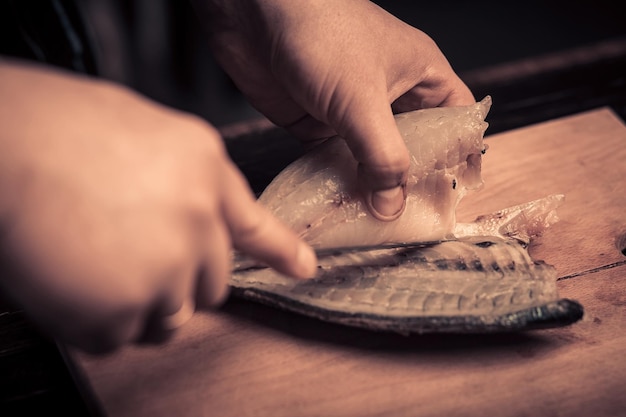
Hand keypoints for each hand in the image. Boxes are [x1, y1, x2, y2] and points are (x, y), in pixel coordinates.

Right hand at [0, 59, 316, 352]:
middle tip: (126, 256)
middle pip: (210, 283)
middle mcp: (199, 220)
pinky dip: (95, 321)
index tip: (303, 268)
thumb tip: (186, 210)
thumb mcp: (140, 130)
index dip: (281, 251)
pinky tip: (72, 279)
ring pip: (170, 317)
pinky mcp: (126, 308)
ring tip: (93, 265)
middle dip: (176, 280)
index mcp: (204, 169)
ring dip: (138, 304)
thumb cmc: (54, 129)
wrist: (2, 145)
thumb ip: (179, 177)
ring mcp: (168, 267)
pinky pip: (120, 335)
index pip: (255, 224)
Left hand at [192, 0, 474, 219]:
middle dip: (413, 183)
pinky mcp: (317, 123)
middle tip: (413, 220)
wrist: (252, 13)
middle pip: (414, 148)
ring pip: (372, 159)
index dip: (462, 155)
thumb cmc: (321, 33)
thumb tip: (392, 206)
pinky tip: (339, 207)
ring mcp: (352, 110)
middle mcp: (389, 94)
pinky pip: (335, 161)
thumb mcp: (363, 100)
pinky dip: (338, 183)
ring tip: (376, 224)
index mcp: (420, 75)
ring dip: (372, 189)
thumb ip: (382, 157)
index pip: (456, 121)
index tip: (458, 194)